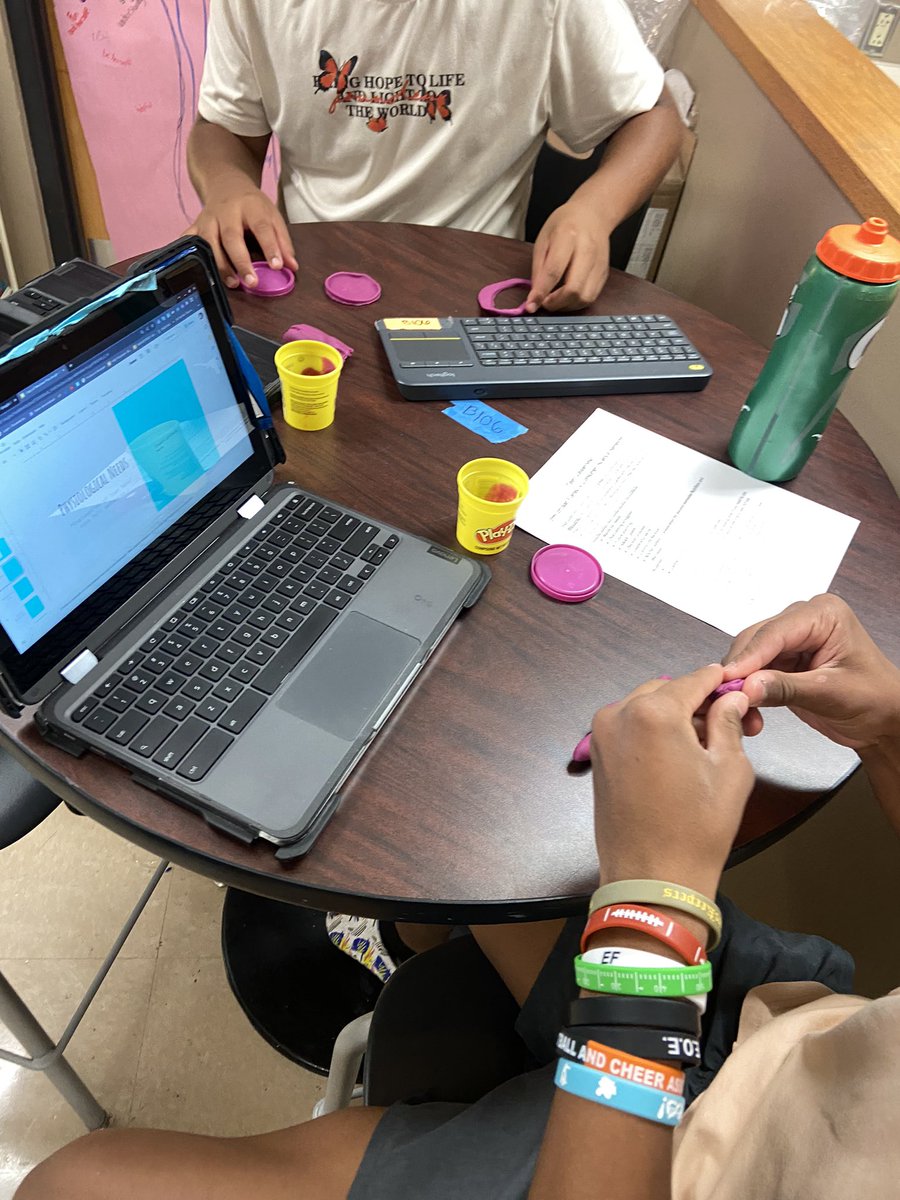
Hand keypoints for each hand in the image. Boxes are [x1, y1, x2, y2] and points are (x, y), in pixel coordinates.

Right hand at [186, 181, 297, 288]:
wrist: (226, 184)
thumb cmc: (252, 205)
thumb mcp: (272, 216)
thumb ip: (283, 241)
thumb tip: (292, 266)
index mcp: (250, 206)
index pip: (261, 227)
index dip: (270, 247)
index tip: (276, 266)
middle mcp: (226, 212)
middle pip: (231, 237)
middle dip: (241, 261)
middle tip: (252, 282)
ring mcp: (208, 219)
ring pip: (209, 242)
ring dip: (220, 265)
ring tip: (233, 283)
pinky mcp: (195, 225)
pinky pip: (189, 240)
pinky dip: (189, 253)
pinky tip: (195, 269)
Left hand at [526, 199, 610, 311]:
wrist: (592, 215)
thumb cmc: (565, 225)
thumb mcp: (543, 240)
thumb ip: (538, 269)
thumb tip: (535, 296)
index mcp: (568, 237)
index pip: (554, 271)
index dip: (541, 292)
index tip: (531, 305)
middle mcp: (587, 251)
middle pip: (574, 289)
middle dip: (556, 303)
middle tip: (544, 302)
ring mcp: (598, 264)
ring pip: (584, 298)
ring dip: (567, 305)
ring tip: (555, 300)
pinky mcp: (604, 274)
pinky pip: (591, 297)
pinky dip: (576, 303)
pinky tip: (567, 296)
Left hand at [590, 665, 753, 896]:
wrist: (652, 879)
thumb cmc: (697, 827)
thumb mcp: (730, 769)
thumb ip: (728, 722)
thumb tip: (731, 698)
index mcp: (653, 712)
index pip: (695, 680)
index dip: (722, 683)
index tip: (742, 690)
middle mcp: (618, 714)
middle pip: (668, 690)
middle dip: (698, 701)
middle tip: (730, 722)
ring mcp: (600, 735)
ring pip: (645, 706)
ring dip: (674, 714)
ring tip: (706, 743)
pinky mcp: (596, 755)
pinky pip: (629, 726)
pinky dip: (653, 730)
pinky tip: (678, 754)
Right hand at [723, 594, 899, 750]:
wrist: (885, 720)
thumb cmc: (875, 698)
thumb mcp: (831, 693)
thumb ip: (786, 688)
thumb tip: (748, 686)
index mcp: (824, 614)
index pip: (774, 632)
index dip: (748, 657)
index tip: (727, 678)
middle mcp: (804, 621)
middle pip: (755, 640)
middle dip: (741, 671)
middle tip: (728, 698)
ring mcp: (791, 641)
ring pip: (748, 657)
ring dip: (741, 684)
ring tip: (741, 709)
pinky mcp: (782, 661)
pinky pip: (753, 672)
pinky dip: (747, 691)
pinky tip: (749, 709)